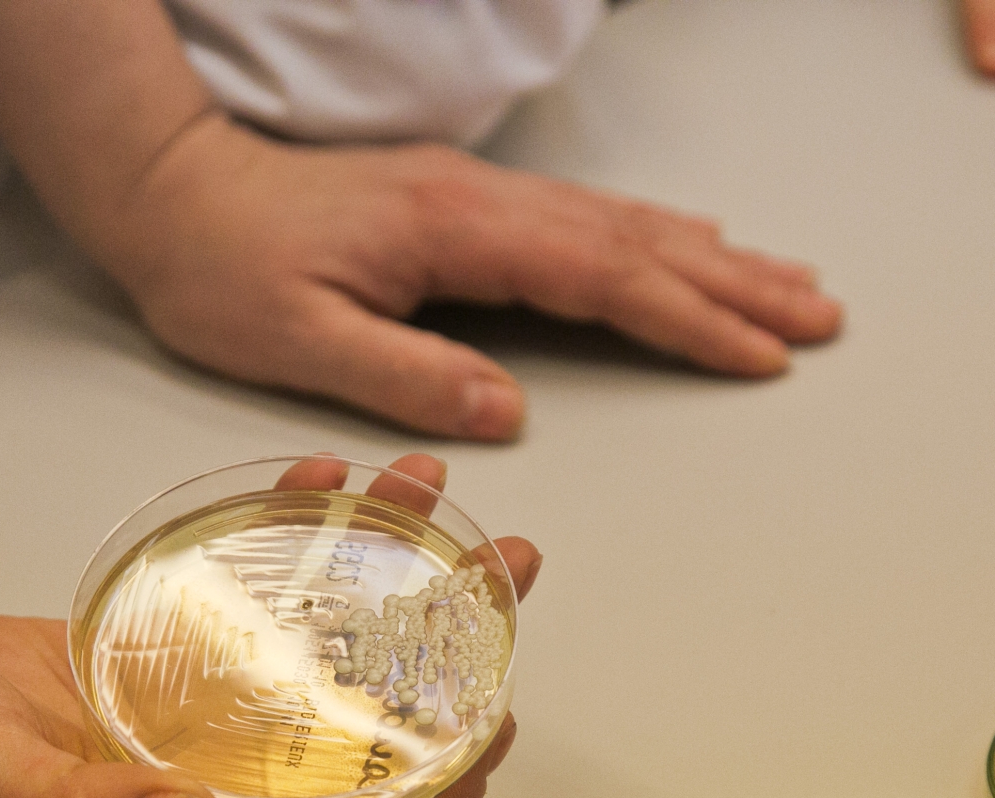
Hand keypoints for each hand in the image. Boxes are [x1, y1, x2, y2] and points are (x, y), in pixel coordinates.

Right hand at [0, 455, 541, 797]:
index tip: (490, 730)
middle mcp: (202, 795)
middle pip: (356, 750)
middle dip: (445, 668)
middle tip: (502, 571)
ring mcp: (181, 726)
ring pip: (316, 664)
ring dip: (386, 584)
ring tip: (431, 495)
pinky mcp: (153, 662)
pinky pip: (248, 606)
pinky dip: (292, 543)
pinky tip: (318, 480)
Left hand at [85, 114, 841, 441]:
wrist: (173, 190)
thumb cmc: (222, 272)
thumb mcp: (294, 341)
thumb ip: (404, 371)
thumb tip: (507, 410)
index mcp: (453, 233)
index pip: (599, 279)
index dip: (686, 317)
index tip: (761, 351)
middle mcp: (482, 202)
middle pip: (635, 241)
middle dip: (733, 282)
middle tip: (821, 314)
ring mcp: (478, 196)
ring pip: (620, 222)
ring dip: (709, 253)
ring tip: (787, 281)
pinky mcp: (466, 204)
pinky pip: (585, 217)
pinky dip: (652, 234)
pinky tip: (687, 240)